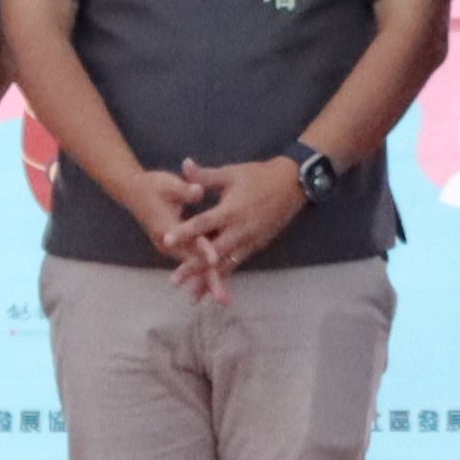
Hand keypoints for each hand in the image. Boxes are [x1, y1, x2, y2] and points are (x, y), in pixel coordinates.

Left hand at [172, 153, 310, 296]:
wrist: (292, 185)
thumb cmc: (258, 176)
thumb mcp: (231, 173)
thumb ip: (205, 175)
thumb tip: (183, 164)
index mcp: (230, 210)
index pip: (203, 223)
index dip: (184, 232)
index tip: (167, 241)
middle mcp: (240, 230)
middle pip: (213, 252)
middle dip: (194, 268)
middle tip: (174, 280)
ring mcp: (250, 241)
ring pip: (227, 264)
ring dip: (209, 280)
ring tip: (192, 295)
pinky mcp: (256, 246)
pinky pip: (237, 264)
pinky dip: (225, 277)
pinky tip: (214, 289)